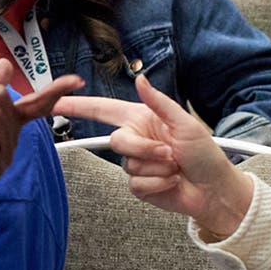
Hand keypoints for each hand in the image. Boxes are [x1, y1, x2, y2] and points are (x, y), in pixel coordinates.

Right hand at [57, 75, 254, 235]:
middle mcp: (136, 140)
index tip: (55, 100)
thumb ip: (160, 102)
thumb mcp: (185, 123)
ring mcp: (137, 164)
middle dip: (145, 149)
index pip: (103, 110)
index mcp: (142, 120)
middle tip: (169, 154)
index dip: (78, 105)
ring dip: (157, 169)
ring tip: (176, 169)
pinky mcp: (140, 186)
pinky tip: (172, 183)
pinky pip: (136, 185)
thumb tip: (140, 79)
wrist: (214, 190)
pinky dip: (158, 185)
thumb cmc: (206, 154)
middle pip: (118, 142)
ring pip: (129, 165)